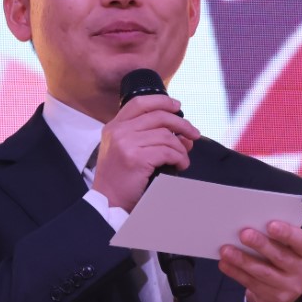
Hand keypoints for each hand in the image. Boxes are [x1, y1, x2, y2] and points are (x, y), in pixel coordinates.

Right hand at [90, 94, 199, 210]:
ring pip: (166, 136)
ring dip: (181, 148)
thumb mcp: (126, 150)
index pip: (140, 103)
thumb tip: (183, 133)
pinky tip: (180, 165)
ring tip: (183, 158)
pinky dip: (180, 158)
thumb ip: (149, 136)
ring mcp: (126, 144)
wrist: (108, 200)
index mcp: (114, 127)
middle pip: (158, 116)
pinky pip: (168, 152)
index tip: (177, 106)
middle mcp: (118, 132)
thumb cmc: (119, 178)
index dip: (162, 101)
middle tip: (193, 134)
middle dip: (182, 124)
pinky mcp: (136, 158)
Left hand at [218, 221, 301, 301]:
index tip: (271, 225)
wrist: (287, 288)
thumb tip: (252, 224)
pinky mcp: (274, 298)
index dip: (287, 234)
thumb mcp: (291, 247)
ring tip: (226, 250)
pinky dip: (236, 272)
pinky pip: (251, 283)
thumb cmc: (287, 257)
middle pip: (280, 257)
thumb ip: (279, 238)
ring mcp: (290, 288)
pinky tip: (225, 263)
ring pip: (263, 272)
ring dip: (242, 260)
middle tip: (244, 234)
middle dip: (261, 245)